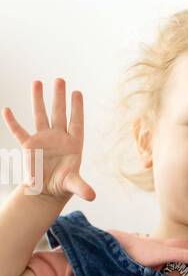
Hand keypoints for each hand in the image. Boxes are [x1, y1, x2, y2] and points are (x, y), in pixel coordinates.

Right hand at [2, 78, 95, 202]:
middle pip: (59, 113)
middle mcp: (58, 138)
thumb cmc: (63, 185)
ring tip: (37, 82)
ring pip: (40, 116)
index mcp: (73, 144)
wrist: (46, 190)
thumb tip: (92, 196)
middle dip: (59, 97)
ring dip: (38, 100)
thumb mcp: (73, 185)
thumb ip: (82, 188)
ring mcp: (43, 139)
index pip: (76, 122)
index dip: (77, 108)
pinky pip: (19, 131)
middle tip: (60, 79)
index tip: (77, 92)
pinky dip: (12, 122)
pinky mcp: (29, 146)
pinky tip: (7, 110)